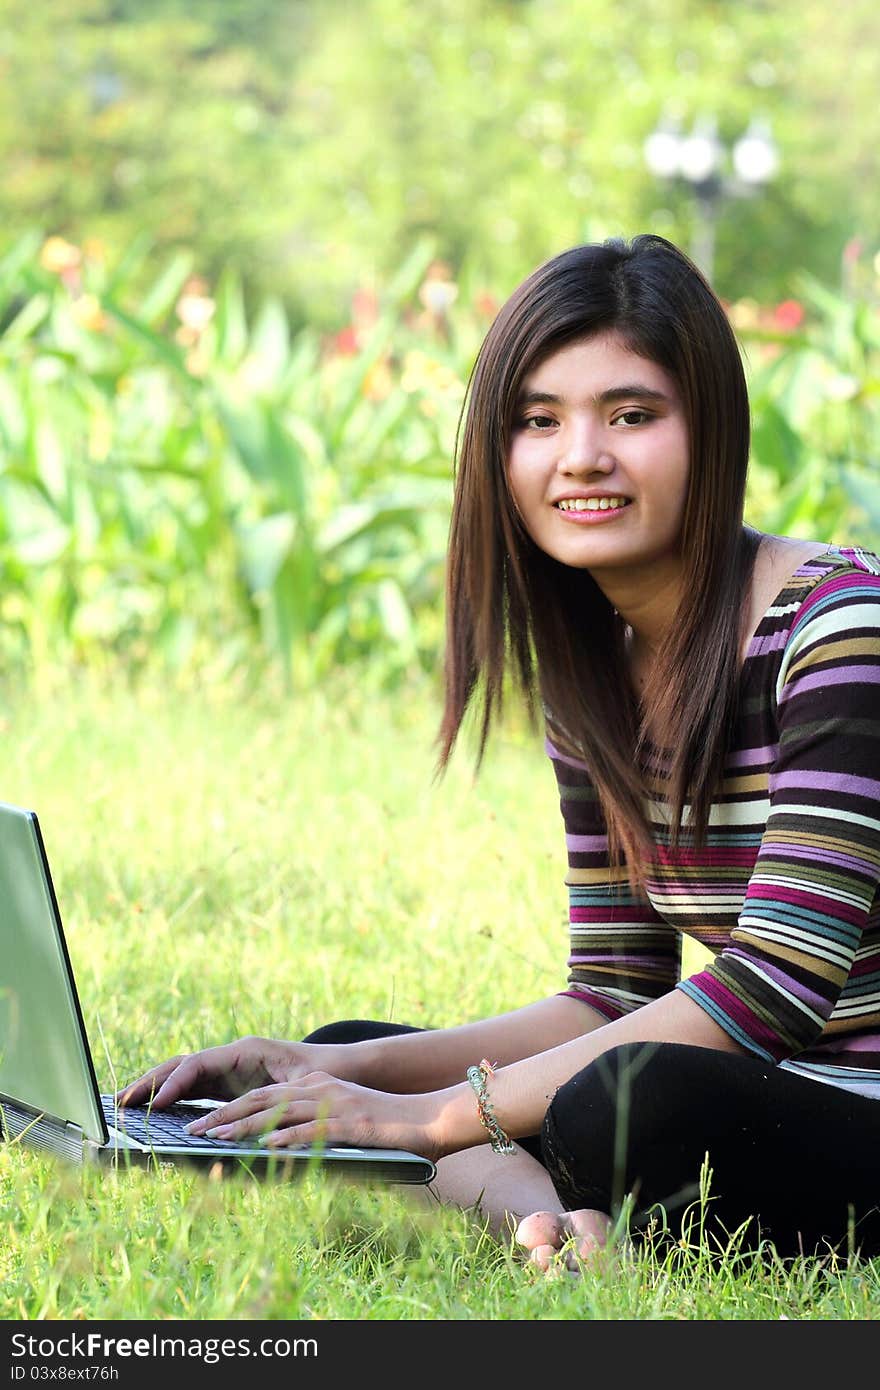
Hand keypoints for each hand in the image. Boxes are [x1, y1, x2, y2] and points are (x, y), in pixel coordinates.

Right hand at [116, 1036, 362, 1108]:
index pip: (199, 1063)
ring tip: (124, 1105)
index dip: (174, 1083)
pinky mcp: (228, 1084)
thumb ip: (272, 1101)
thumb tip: (242, 1120)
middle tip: (120, 1102)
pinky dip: (170, 1097)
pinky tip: (151, 1112)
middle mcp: (232, 1056)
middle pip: (182, 1065)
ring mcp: (228, 1069)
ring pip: (183, 1075)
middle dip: (151, 1081)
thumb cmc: (324, 1077)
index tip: (155, 1104)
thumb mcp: (302, 1087)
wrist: (343, 1069)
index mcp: (247, 1051)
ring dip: (154, 1088)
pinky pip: (192, 1088)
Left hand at [182, 1071, 440, 1159]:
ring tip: (214, 1139)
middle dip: (224, 1115)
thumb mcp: (344, 1124)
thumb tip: (280, 1151)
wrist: (431, 1118)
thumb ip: (315, 1131)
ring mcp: (336, 1104)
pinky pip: (313, 1130)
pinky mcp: (352, 1123)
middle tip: (193, 1131)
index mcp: (318, 1087)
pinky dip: (286, 1137)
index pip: (265, 1095)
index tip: (202, 1123)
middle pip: (263, 1099)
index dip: (231, 1108)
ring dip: (244, 1125)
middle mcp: (322, 1090)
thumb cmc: (389, 1128)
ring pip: (280, 1112)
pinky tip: (265, 1147)